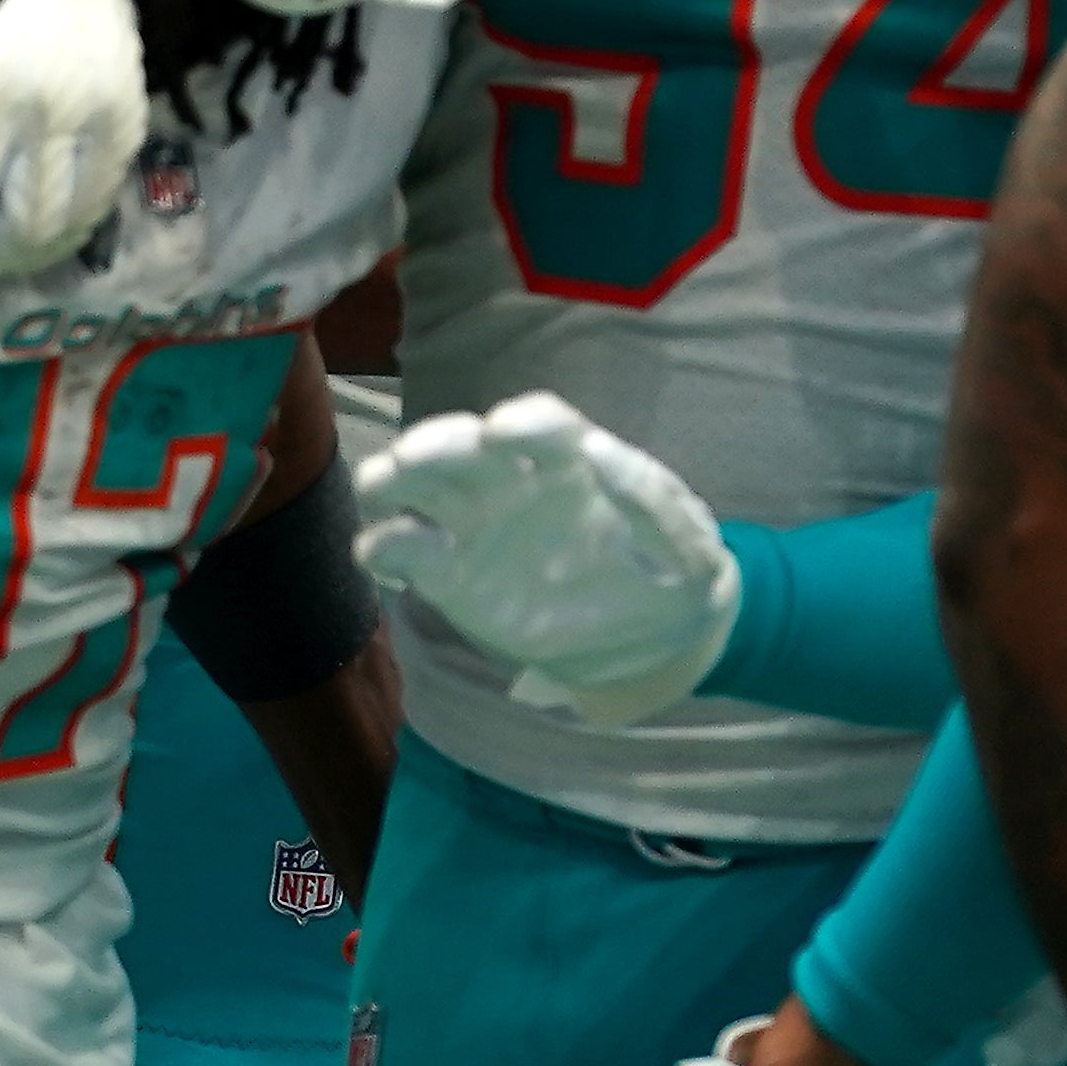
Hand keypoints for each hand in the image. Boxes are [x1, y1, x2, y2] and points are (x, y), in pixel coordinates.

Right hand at [353, 391, 739, 722]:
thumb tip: (600, 454)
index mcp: (571, 462)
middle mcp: (514, 480)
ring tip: (378, 486)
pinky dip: (385, 547)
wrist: (645, 640)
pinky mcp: (450, 574)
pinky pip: (408, 552)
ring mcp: (476, 524)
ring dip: (396, 480)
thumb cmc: (672, 575)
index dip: (523, 425)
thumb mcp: (690, 547)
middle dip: (440, 444)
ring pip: (424, 487)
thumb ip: (654, 503)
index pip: (543, 428)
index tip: (501, 431)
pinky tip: (376, 553)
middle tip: (413, 454)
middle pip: (468, 448)